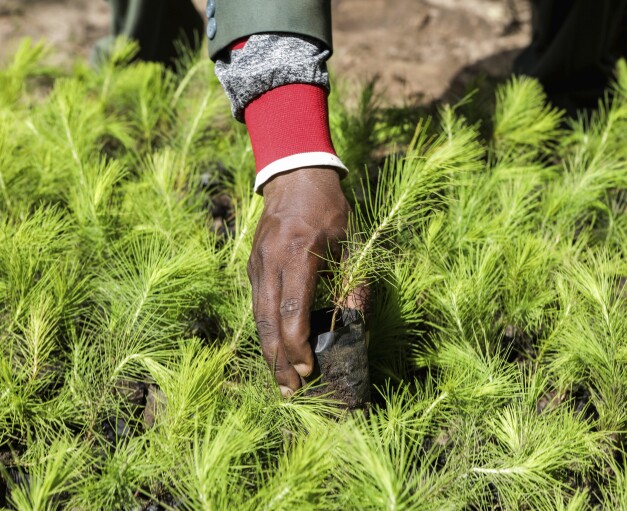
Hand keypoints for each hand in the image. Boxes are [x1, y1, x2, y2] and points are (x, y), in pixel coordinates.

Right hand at [247, 167, 349, 396]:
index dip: (298, 345)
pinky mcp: (253, 267)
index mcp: (300, 255)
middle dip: (279, 360)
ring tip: (281, 380)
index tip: (308, 369)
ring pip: (258, 317)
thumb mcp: (350, 242)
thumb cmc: (329, 209)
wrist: (295, 176)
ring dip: (269, 351)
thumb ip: (352, 282)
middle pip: (268, 322)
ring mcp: (257, 265)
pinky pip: (258, 305)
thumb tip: (354, 321)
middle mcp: (272, 263)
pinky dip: (266, 331)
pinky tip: (277, 349)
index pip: (293, 311)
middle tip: (290, 391)